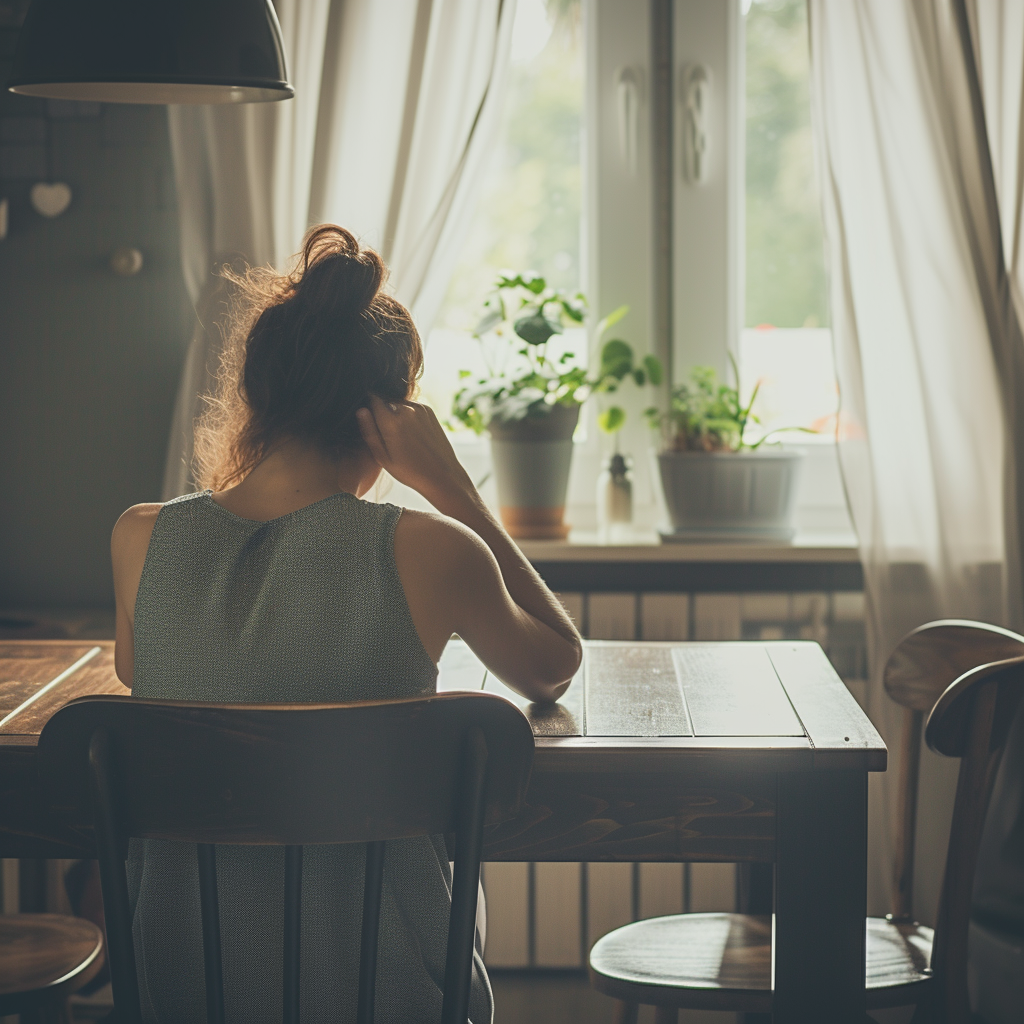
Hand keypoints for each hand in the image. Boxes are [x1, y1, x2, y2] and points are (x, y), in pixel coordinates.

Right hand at [356, 396, 476, 509]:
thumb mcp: (383, 457)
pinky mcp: (429, 411)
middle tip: (387, 435)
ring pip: (398, 404)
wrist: (442, 475)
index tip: (370, 420)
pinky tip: (412, 434)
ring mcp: (420, 408)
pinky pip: (411, 407)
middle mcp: (406, 410)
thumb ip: (369, 432)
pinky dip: (408, 415)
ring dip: (395, 414)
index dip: (368, 407)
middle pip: (385, 402)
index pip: (372, 399)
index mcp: (391, 422)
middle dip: (382, 413)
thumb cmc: (409, 471)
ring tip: (401, 437)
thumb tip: (361, 410)